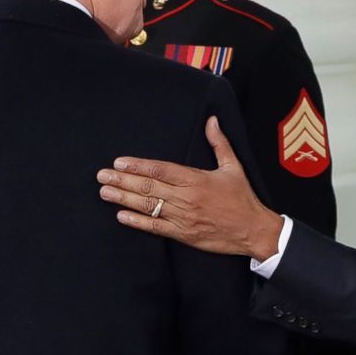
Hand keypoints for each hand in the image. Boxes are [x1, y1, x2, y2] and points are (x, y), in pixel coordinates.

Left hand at [97, 116, 282, 259]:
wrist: (253, 230)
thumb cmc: (242, 198)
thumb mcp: (233, 167)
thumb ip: (219, 143)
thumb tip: (211, 120)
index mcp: (196, 179)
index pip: (160, 169)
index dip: (137, 166)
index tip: (119, 162)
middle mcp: (186, 197)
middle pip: (148, 187)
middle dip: (122, 181)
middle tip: (102, 176)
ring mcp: (183, 217)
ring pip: (148, 206)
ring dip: (123, 199)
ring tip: (104, 192)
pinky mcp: (183, 234)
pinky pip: (156, 227)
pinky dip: (137, 222)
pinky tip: (121, 216)